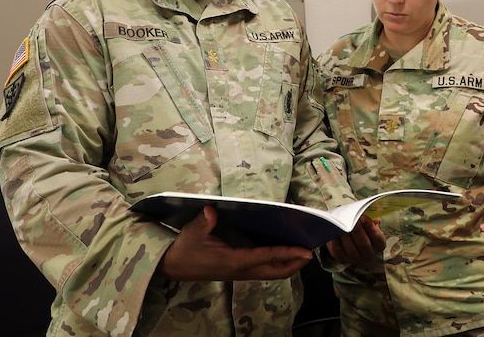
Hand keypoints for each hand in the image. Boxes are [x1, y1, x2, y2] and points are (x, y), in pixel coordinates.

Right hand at [160, 205, 312, 280]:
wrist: (173, 267)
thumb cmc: (184, 249)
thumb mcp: (191, 233)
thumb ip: (202, 222)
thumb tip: (211, 211)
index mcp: (232, 261)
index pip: (265, 257)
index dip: (286, 253)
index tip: (304, 251)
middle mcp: (240, 270)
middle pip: (275, 271)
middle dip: (295, 263)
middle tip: (311, 252)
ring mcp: (240, 273)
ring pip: (271, 272)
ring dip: (288, 264)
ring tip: (302, 252)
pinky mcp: (238, 271)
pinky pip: (263, 270)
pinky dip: (277, 263)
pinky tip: (282, 252)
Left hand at [325, 215, 386, 263]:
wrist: (349, 237)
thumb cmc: (361, 227)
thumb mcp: (368, 222)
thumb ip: (370, 219)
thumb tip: (372, 218)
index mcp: (379, 245)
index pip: (376, 237)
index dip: (369, 226)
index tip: (362, 217)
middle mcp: (369, 254)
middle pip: (363, 244)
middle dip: (356, 230)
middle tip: (350, 219)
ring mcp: (355, 259)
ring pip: (350, 248)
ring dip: (345, 235)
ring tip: (341, 224)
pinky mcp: (342, 259)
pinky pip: (338, 250)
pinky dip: (335, 240)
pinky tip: (334, 231)